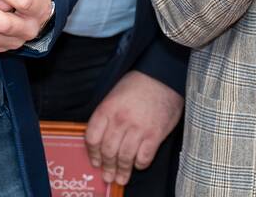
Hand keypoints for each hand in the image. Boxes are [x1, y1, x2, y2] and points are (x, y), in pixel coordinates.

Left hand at [85, 71, 183, 186]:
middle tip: (108, 176)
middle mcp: (120, 120)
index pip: (92, 138)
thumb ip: (108, 116)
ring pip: (124, 157)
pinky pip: (144, 157)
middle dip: (107, 167)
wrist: (163, 76)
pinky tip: (138, 164)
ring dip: (122, 171)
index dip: (92, 154)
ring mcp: (138, 129)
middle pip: (108, 151)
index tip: (95, 161)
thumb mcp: (115, 95)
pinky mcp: (154, 135)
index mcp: (107, 109)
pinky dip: (140, 164)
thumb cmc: (138, 84)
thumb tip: (103, 138)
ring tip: (121, 178)